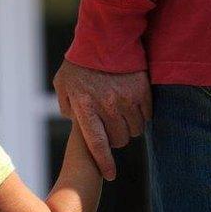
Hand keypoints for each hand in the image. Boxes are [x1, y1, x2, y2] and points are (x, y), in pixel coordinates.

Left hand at [52, 60, 151, 180]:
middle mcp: (107, 106)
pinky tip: (133, 106)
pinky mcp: (143, 91)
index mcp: (85, 107)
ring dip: (129, 127)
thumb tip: (74, 121)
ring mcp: (126, 99)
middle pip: (119, 140)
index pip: (97, 144)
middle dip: (115, 139)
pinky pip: (147, 116)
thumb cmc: (80, 62)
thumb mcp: (63, 84)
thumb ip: (65, 105)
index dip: (104, 162)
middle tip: (111, 128)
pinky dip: (142, 116)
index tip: (109, 175)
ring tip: (121, 115)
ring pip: (135, 130)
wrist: (105, 36)